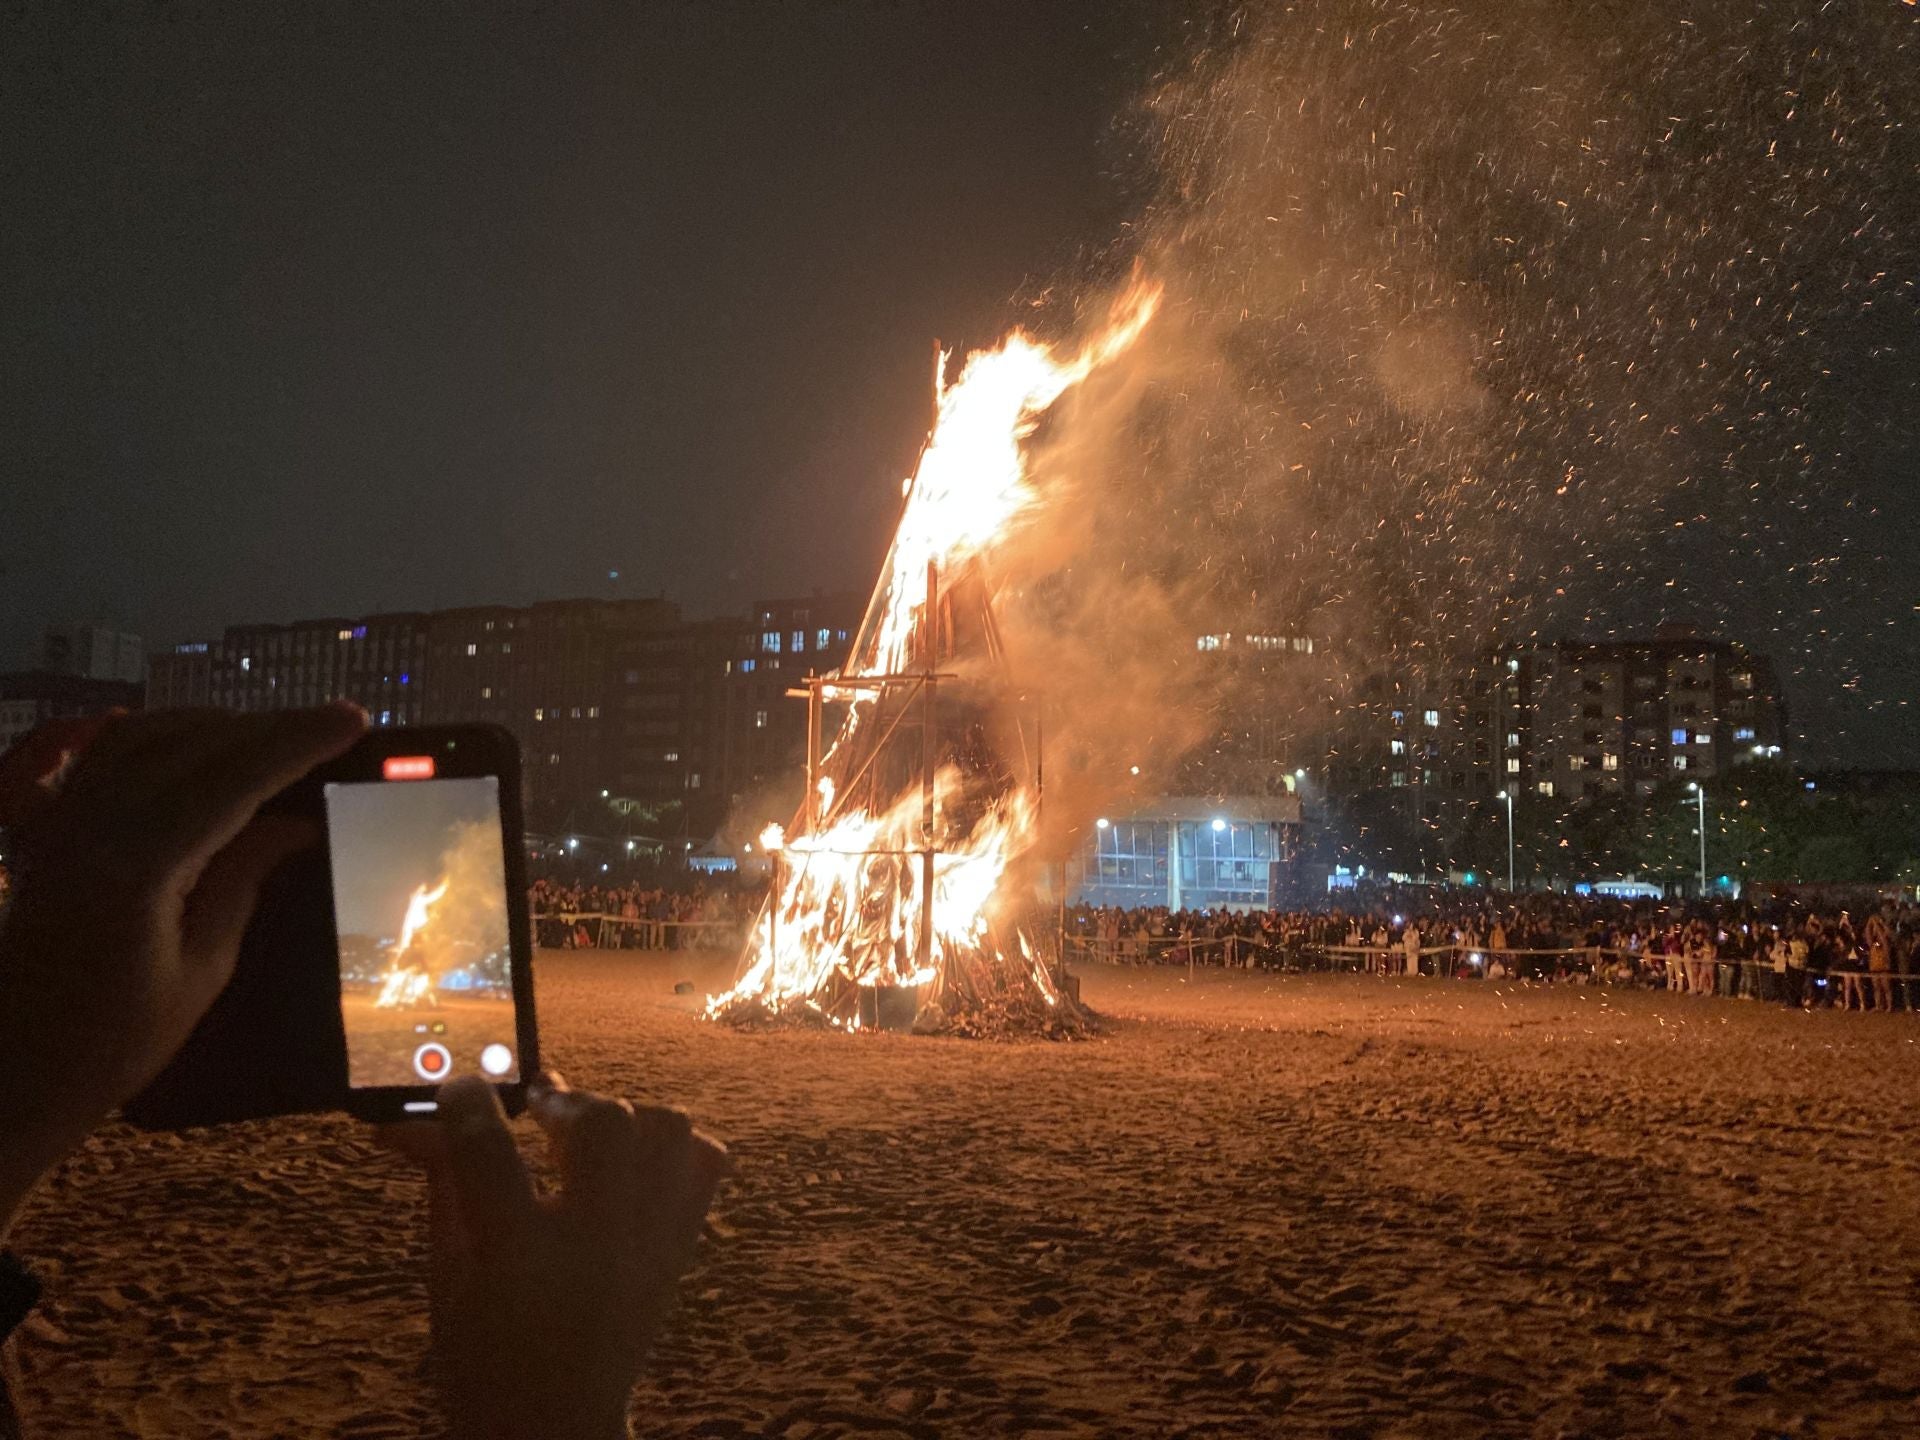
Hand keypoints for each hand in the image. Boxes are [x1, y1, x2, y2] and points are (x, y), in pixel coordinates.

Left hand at [0, 705, 366, 1223]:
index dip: (297, 743)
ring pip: (147, 735)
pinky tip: (195, 737)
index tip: (352, 720)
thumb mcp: (201, 971)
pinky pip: (105, 755)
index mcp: (136, 866)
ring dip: (218, 725)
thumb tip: (296, 824)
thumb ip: (243, 881)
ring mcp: (62, 822)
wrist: (10, 1074)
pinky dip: (158, 733)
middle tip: (332, 723)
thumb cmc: (112, 1043)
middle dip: (269, 727)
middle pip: (193, 744)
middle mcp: (91, 826)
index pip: (233, 778)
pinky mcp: (49, 830)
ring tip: (278, 734)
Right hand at [380, 1074, 727, 1439]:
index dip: (467, 1102)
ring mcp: (650, 1245)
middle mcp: (596, 1244)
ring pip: (667, 1128)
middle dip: (563, 1100)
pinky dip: (674, 1143)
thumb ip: (442, 1184)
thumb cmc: (484, 1352)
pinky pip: (707, 1159)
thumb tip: (409, 1121)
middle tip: (535, 1108)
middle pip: (603, 1123)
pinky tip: (632, 1158)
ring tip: (585, 1131)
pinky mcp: (681, 1249)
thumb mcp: (447, 1274)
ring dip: (623, 1113)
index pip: (489, 1151)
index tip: (460, 1088)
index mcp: (519, 1257)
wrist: (555, 1423)